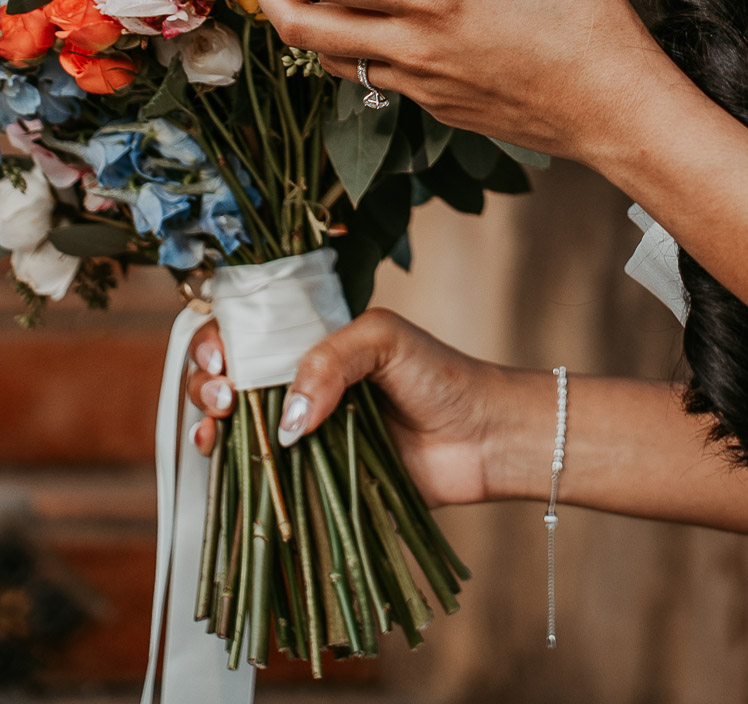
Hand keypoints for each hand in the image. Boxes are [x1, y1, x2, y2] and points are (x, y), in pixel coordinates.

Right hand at [185, 310, 509, 505]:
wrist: (480, 440)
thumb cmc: (439, 376)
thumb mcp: (385, 339)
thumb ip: (331, 361)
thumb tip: (286, 419)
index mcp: (314, 339)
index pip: (248, 329)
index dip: (221, 338)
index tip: (223, 356)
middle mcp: (299, 382)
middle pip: (228, 374)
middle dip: (207, 380)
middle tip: (225, 396)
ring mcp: (300, 431)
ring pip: (232, 423)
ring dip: (208, 421)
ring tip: (217, 426)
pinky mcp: (309, 477)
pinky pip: (256, 472)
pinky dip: (227, 465)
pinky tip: (216, 457)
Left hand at [245, 0, 666, 167]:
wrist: (618, 112)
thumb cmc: (595, 19)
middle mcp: (413, 48)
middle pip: (300, 29)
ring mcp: (421, 85)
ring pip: (329, 60)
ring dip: (302, 20)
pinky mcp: (437, 108)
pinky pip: (373, 76)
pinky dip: (349, 45)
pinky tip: (365, 15)